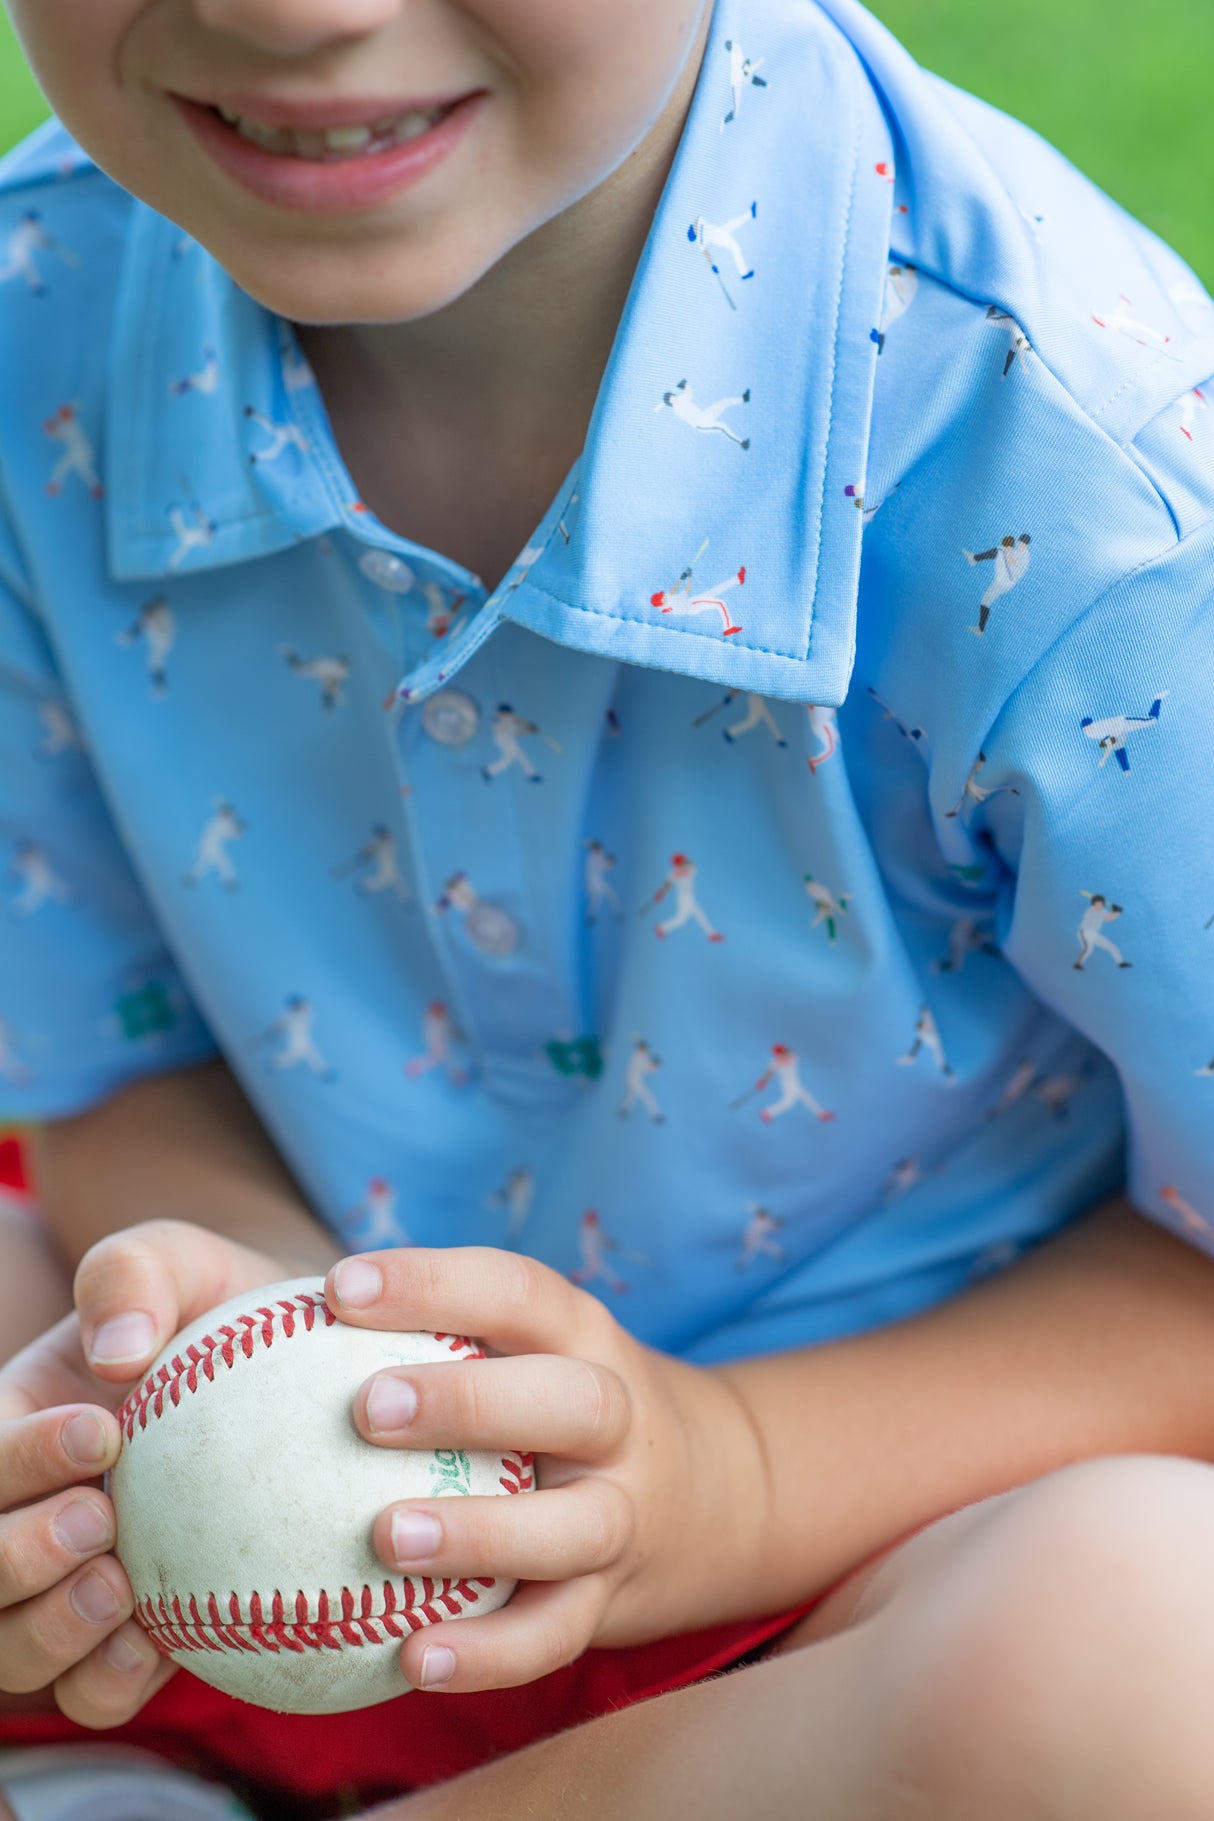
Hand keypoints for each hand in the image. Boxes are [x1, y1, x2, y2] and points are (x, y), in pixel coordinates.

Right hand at [0, 1219, 308, 1724]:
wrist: (291, 1361)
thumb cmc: (213, 1303)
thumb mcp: (174, 1260)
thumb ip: (133, 1277)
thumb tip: (120, 1354)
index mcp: (9, 1434)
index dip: (19, 1458)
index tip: (103, 1428)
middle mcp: (19, 1521)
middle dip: (15, 1555)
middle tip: (101, 1517)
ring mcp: (62, 1592)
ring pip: (9, 1651)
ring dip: (50, 1630)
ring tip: (122, 1590)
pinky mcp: (125, 1645)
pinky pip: (89, 1694)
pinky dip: (110, 1681)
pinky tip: (161, 1646)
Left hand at [326, 1246, 768, 1693]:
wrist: (707, 1488)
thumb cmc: (544, 1399)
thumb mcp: (517, 1345)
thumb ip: (411, 1331)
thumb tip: (236, 1329)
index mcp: (575, 1334)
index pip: (514, 1289)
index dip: (432, 1284)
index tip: (334, 1287)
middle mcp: (614, 1412)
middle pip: (567, 1395)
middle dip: (471, 1398)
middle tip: (366, 1408)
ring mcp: (623, 1509)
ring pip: (572, 1523)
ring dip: (483, 1531)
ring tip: (383, 1539)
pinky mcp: (615, 1597)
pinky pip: (558, 1633)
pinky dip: (492, 1651)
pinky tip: (412, 1660)